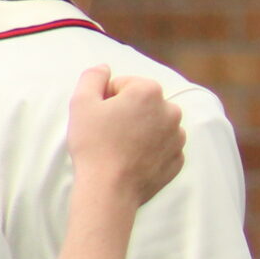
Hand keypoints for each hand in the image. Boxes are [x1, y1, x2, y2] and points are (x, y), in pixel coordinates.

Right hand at [67, 68, 183, 205]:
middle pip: (142, 104)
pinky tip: (132, 161)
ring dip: (140, 131)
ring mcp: (177, 137)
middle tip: (108, 134)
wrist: (109, 190)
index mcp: (149, 91)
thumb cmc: (93, 144)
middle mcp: (171, 111)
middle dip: (126, 113)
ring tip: (120, 148)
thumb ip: (93, 77)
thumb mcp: (82, 102)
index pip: (124, 85)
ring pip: (154, 125)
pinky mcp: (177, 159)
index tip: (100, 118)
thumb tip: (104, 68)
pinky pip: (161, 147)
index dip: (106, 99)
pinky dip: (149, 151)